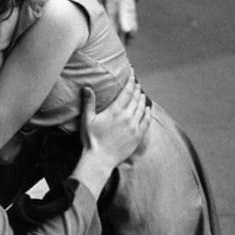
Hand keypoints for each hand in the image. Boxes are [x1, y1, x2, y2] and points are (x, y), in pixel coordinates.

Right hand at [74, 77, 150, 197]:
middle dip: (136, 89)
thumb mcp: (87, 120)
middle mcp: (127, 117)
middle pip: (135, 98)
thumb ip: (89, 102)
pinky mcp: (138, 136)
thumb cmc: (91, 140)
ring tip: (141, 93)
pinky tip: (147, 109)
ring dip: (142, 99)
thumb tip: (87, 87)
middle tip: (136, 83)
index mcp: (115, 111)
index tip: (132, 74)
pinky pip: (146, 122)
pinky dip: (148, 114)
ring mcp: (134, 127)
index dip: (130, 81)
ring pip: (141, 108)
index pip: (126, 91)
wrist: (100, 160)